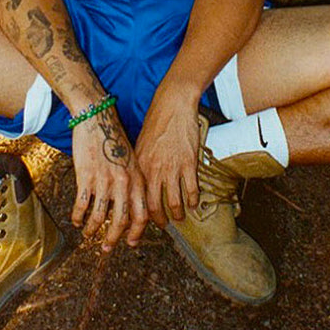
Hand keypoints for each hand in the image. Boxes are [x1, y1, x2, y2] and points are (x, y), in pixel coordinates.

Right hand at [71, 107, 147, 251]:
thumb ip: (133, 181)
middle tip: (107, 248)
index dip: (137, 232)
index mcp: (138, 179)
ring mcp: (105, 181)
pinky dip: (78, 217)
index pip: (142, 214)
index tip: (130, 242)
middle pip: (121, 221)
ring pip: (99, 217)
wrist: (97, 119)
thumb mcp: (131, 159)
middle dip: (113, 239)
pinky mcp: (87, 177)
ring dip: (92, 230)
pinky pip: (82, 205)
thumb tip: (130, 204)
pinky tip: (76, 220)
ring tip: (88, 235)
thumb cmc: (113, 137)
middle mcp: (124, 183)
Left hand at [134, 84, 200, 227]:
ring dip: (178, 215)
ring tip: (180, 218)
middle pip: (154, 207)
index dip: (137, 215)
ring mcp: (172, 167)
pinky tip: (193, 203)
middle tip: (163, 225)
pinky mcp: (189, 163)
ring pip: (174, 203)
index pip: (136, 198)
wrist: (173, 104)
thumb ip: (141, 165)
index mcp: (140, 166)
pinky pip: (191, 190)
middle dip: (159, 221)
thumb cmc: (157, 121)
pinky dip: (193, 201)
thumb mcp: (141, 144)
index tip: (140, 223)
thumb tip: (139, 184)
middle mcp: (154, 170)